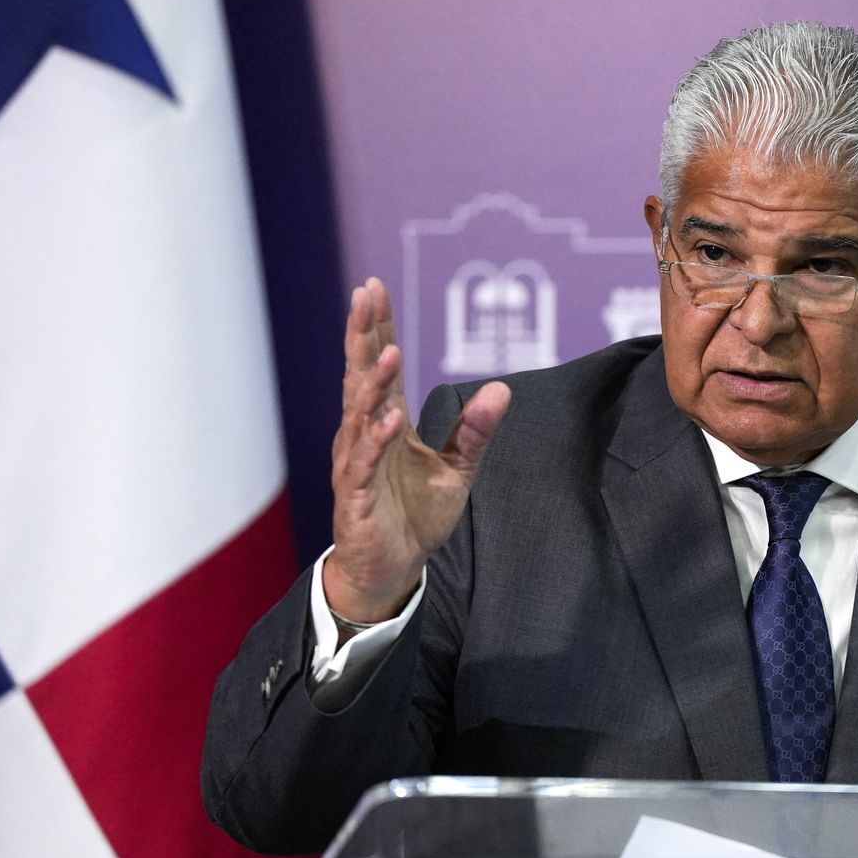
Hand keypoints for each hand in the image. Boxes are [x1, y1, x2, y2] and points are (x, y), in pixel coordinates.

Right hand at [323, 277, 510, 623]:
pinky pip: (365, 462)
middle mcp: (365, 434)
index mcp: (387, 422)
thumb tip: (502, 388)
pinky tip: (390, 417)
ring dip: (373, 382)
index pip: (380, 365)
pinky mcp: (356, 496)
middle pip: (362, 375)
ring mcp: (357, 463)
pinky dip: (376, 439)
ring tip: (386, 351)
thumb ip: (475, 430)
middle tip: (364, 294)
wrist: (390, 570)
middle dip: (363, 335)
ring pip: (361, 414)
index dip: (378, 328)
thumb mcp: (457, 469)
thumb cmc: (414, 516)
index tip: (375, 288)